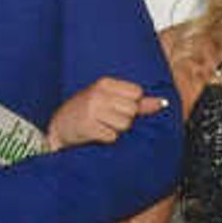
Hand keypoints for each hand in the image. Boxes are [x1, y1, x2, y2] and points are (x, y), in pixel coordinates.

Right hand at [49, 76, 169, 150]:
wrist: (59, 127)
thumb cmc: (88, 112)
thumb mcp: (110, 100)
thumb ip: (137, 102)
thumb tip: (162, 103)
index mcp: (104, 83)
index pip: (137, 93)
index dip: (131, 104)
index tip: (116, 107)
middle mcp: (98, 93)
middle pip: (132, 110)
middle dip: (124, 119)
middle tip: (107, 119)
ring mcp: (91, 109)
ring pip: (124, 124)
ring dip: (115, 130)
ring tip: (101, 126)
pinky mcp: (87, 126)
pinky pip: (112, 137)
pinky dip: (106, 139)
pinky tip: (95, 134)